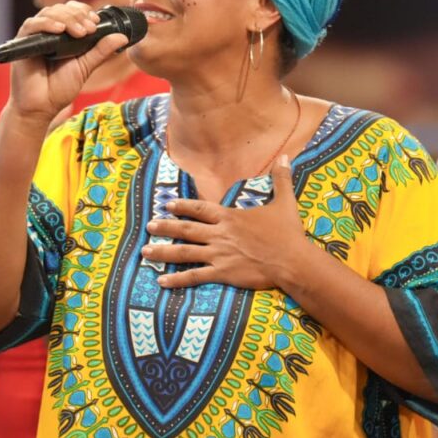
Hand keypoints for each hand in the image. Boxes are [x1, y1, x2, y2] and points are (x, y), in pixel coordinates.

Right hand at [7, 2, 128, 124]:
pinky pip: (31, 25)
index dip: (84, 11)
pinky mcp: (22, 43)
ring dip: (67, 18)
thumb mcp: (86, 67)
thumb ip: (101, 51)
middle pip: (61, 9)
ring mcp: (35, 36)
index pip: (72, 11)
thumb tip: (123, 37)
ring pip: (48, 13)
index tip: (96, 21)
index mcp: (63, 34)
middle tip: (90, 28)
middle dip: (78, 15)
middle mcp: (48, 31)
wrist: (41, 107)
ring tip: (80, 32)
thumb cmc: (60, 88)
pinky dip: (46, 24)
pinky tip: (59, 30)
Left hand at [142, 157, 309, 289]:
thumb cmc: (288, 233)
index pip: (201, 208)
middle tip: (149, 226)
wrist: (292, 260)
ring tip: (145, 252)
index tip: (167, 205)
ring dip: (163, 252)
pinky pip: (195, 276)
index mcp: (230, 217)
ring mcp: (219, 255)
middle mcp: (219, 234)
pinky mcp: (222, 273)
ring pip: (184, 253)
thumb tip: (285, 156)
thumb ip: (281, 179)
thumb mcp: (285, 202)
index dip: (183, 206)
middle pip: (186, 229)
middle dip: (166, 227)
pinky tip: (162, 282)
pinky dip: (177, 279)